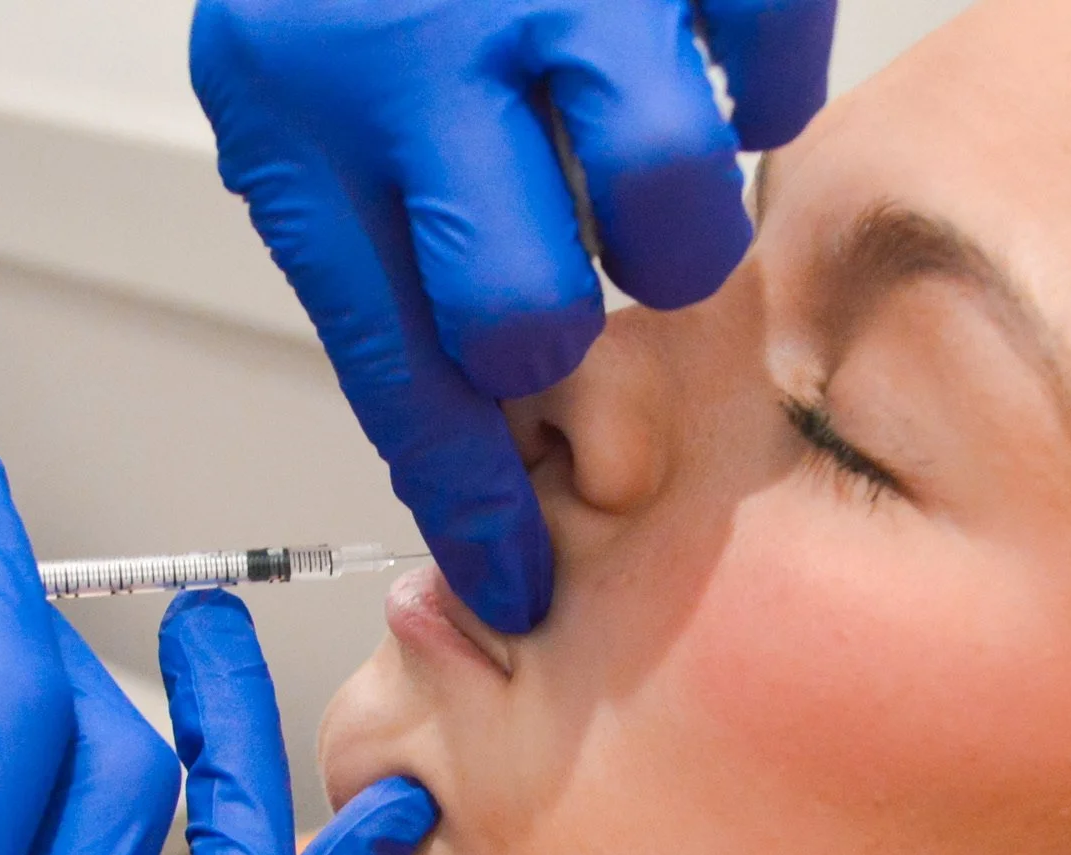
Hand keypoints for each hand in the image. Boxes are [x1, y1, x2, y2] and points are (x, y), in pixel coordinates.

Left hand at [192, 0, 836, 632]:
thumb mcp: (296, 93)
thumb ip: (374, 236)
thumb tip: (483, 424)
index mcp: (302, 108)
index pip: (390, 366)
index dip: (466, 500)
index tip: (513, 583)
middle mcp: (419, 46)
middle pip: (527, 313)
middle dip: (562, 340)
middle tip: (573, 300)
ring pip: (671, 204)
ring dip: (669, 222)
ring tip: (630, 167)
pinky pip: (774, 67)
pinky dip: (758, 79)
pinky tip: (696, 53)